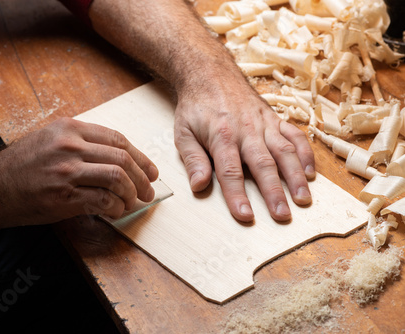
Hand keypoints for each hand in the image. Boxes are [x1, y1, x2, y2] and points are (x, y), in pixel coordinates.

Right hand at [0, 118, 158, 225]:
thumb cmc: (21, 165)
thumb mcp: (49, 139)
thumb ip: (81, 142)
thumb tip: (118, 158)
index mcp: (69, 128)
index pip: (118, 139)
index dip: (140, 156)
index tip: (150, 170)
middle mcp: (69, 146)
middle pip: (122, 159)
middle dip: (143, 177)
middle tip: (149, 190)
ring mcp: (66, 172)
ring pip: (117, 179)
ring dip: (132, 193)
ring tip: (135, 202)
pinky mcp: (63, 197)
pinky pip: (103, 201)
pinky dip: (116, 208)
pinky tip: (116, 211)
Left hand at [174, 83, 314, 221]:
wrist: (210, 73)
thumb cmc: (195, 107)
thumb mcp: (183, 133)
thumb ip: (193, 160)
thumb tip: (199, 186)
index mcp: (221, 136)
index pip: (229, 171)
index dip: (237, 195)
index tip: (245, 216)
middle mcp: (246, 130)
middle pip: (263, 164)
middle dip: (274, 192)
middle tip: (282, 216)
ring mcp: (263, 123)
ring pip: (284, 151)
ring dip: (295, 176)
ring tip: (303, 199)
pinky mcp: (274, 118)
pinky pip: (294, 135)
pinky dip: (305, 154)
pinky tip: (310, 173)